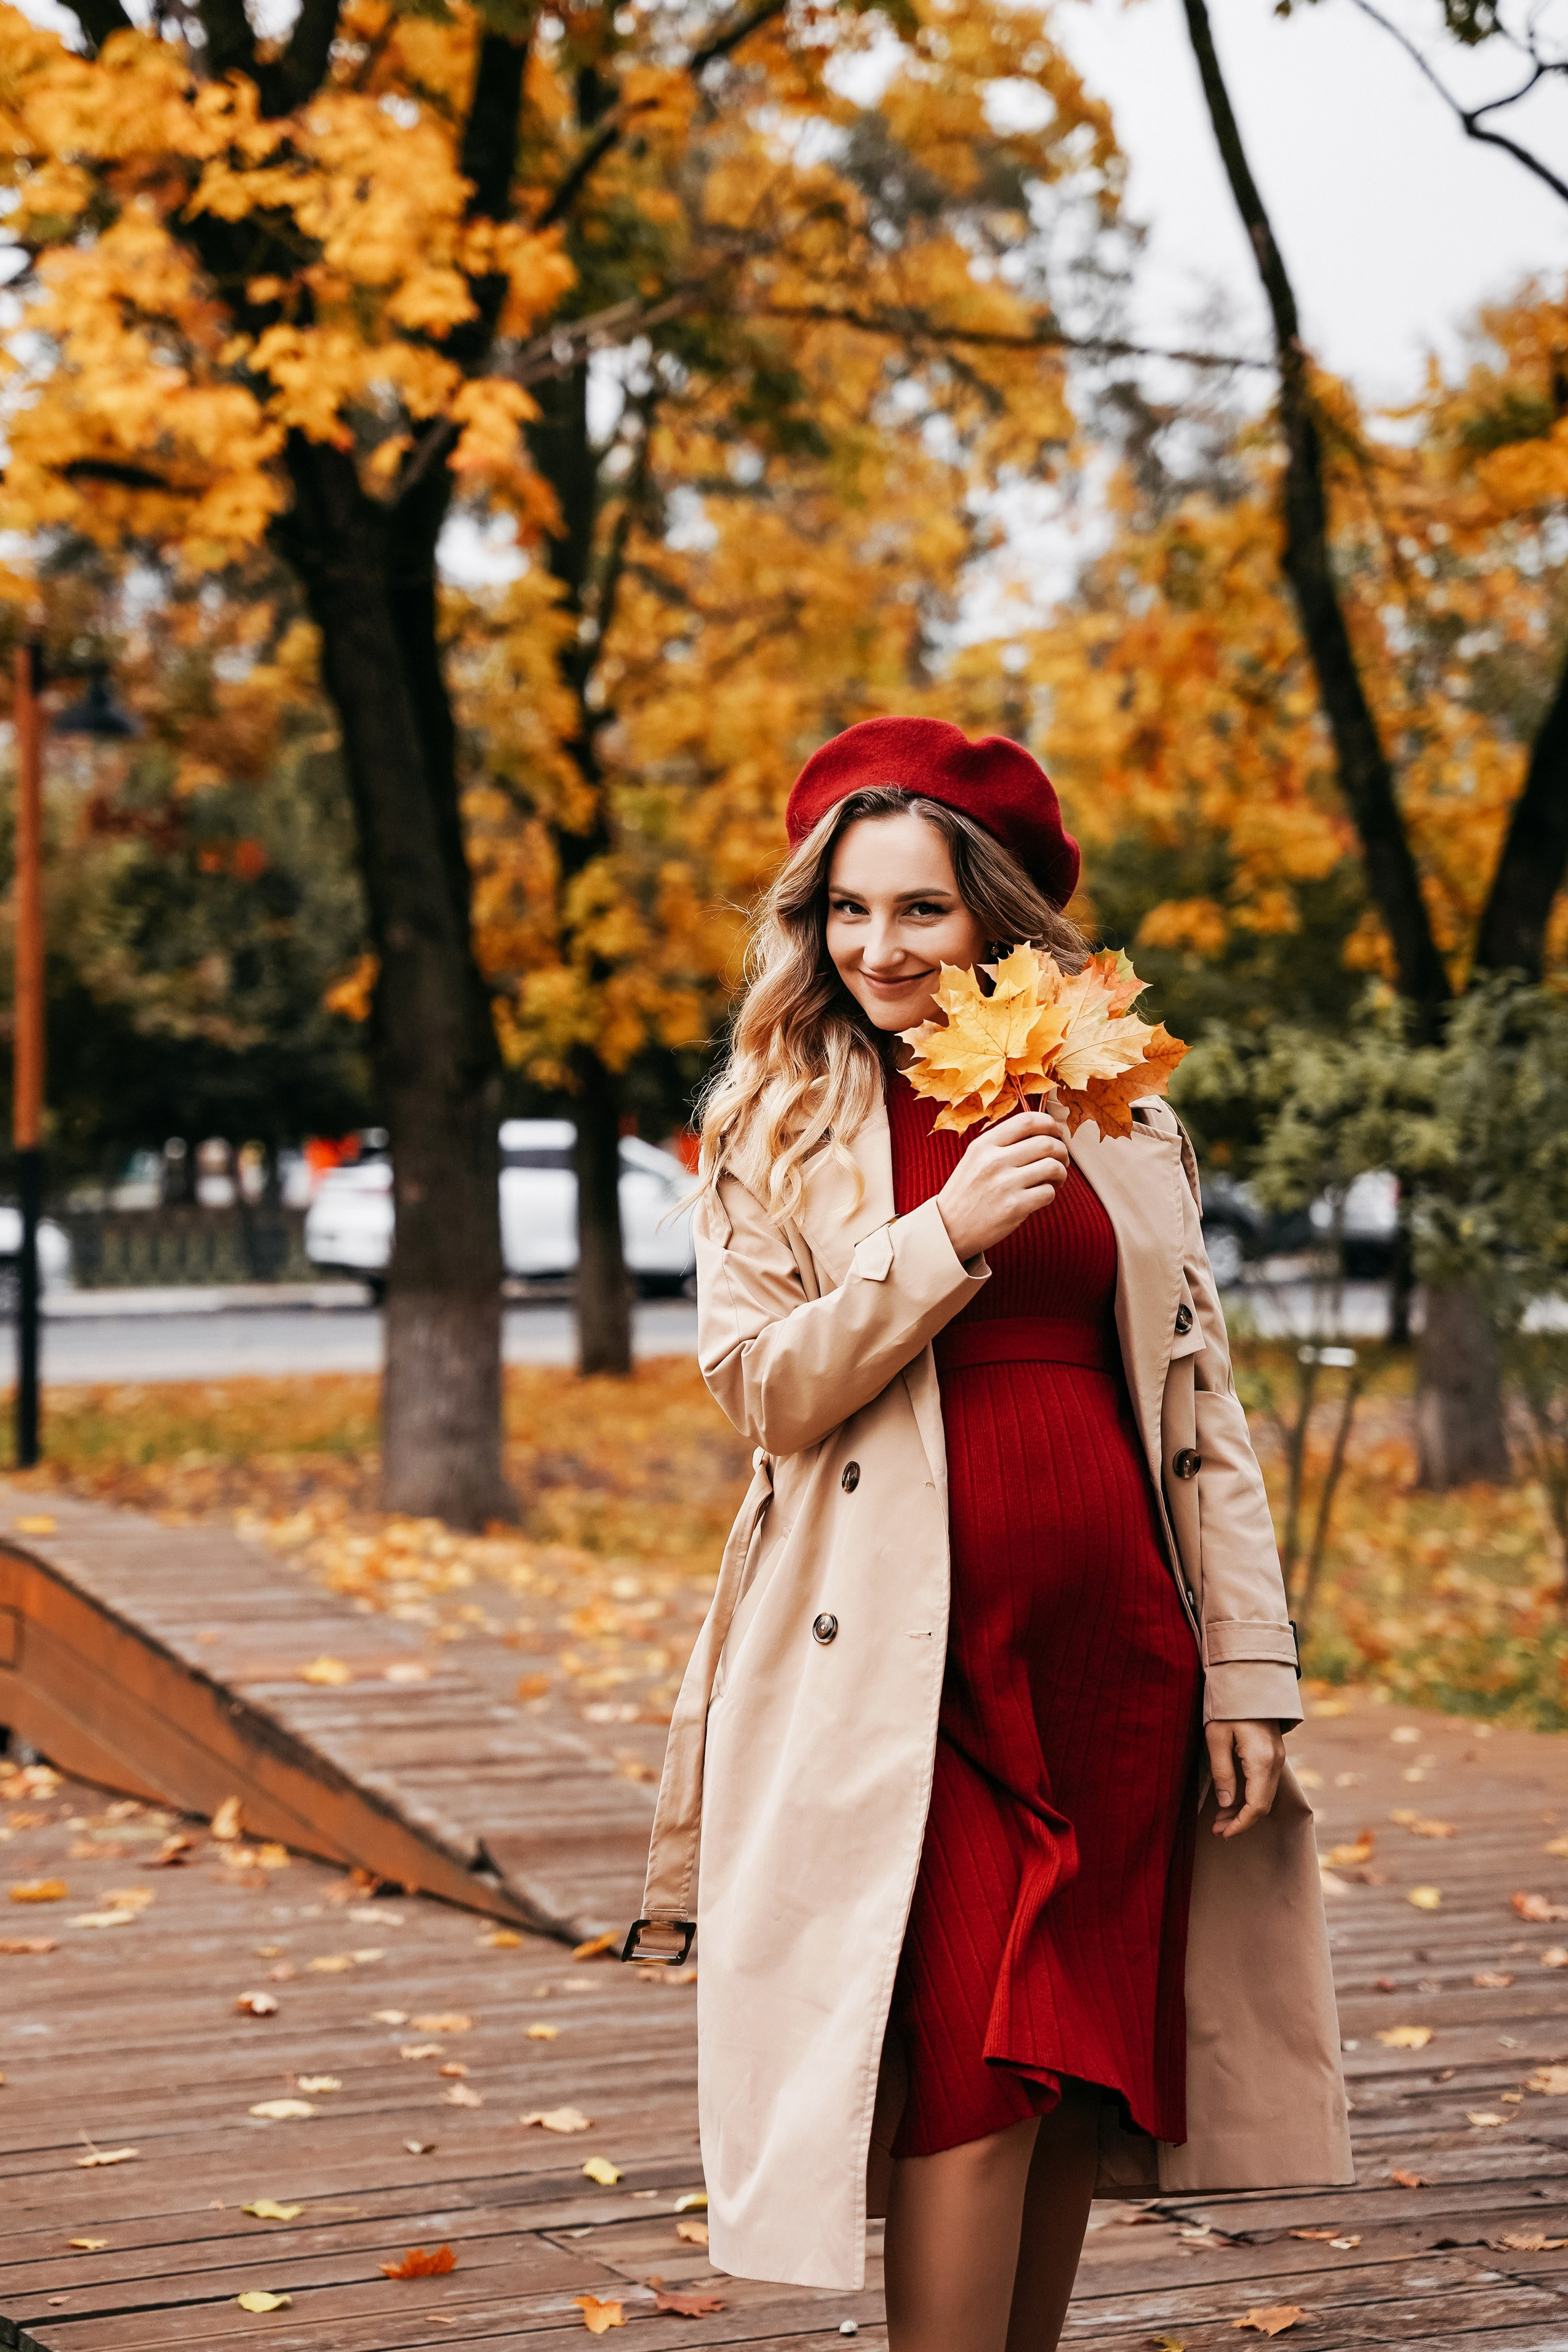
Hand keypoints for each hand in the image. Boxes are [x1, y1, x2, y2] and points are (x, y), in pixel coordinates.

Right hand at [935, 1108, 1069, 1261]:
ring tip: (1055, 1180)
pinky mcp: (1014, 1207)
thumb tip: (1042, 1133)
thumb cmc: (966, 1193)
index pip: (1027, 1120)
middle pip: (1046, 1143)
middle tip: (1061, 1160)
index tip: (1056, 1133)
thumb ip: (1002, 1143)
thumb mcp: (975, 1158)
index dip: (1050, 1124)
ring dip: (1061, 1173)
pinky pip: (1048, 1192)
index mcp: (984, 1144)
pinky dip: (1051, 1193)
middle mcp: (994, 1160)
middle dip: (1062, 1151)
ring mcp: (1004, 1184)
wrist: (948, 1229)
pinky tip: (1042, 1195)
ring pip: (1053, 1166)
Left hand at [1205, 1718, 1284, 1838]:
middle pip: (1262, 1805)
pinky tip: (1232, 1800)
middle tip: (1216, 1829)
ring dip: (1244, 1810)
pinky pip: (1264, 1783)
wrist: (1249, 1680)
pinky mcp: (1274, 1754)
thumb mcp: (1216, 1737)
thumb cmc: (1227, 1706)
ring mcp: (1278, 1758)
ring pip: (1264, 1795)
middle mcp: (1276, 1763)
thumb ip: (1222, 1771)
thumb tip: (1226, 1804)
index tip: (1222, 1834)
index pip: (1256, 1806)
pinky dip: (1250, 1796)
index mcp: (1262, 1761)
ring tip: (1220, 1819)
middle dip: (1240, 1821)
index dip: (1240, 1825)